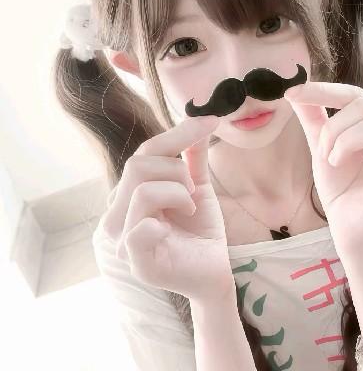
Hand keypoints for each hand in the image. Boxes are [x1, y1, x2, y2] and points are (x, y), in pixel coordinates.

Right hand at [101, 114, 234, 303]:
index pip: (144, 152)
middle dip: (176, 170)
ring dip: (178, 193)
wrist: (214, 270)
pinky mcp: (137, 263)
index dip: (178, 133)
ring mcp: (124, 239)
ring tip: (190, 207)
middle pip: (137, 166)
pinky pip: (138, 231)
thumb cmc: (201, 230)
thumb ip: (193, 158)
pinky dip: (160, 224)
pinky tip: (172, 230)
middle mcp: (119, 214)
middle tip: (193, 190)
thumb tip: (200, 121)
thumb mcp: (198, 187)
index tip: (211, 121)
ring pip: (141, 191)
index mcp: (130, 194)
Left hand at [284, 81, 362, 252]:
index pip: (352, 94)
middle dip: (334, 129)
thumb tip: (294, 88)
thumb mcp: (320, 145)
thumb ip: (312, 117)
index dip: (323, 90)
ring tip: (335, 161)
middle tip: (324, 154)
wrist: (343, 220)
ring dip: (348, 142)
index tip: (291, 93)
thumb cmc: (337, 182)